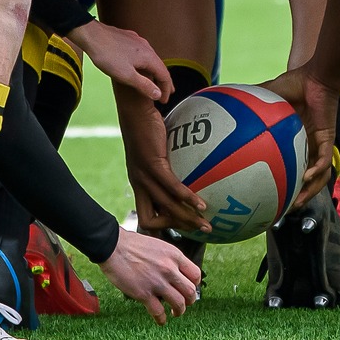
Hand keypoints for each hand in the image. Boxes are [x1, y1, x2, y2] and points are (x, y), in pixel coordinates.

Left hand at [71, 22, 171, 101]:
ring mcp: (137, 41)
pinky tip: (139, 65)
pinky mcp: (129, 39)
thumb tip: (158, 94)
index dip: (167, 89)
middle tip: (166, 92)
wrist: (91, 35)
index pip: (165, 75)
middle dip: (163, 80)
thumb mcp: (126, 76)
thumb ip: (144, 85)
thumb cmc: (107, 55)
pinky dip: (145, 63)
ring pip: (151, 58)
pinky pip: (142, 53)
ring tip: (154, 81)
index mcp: (149, 56)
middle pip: (160, 66)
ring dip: (155, 71)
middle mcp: (146, 47)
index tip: (164, 100)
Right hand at [93, 226, 200, 322]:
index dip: (194, 284)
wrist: (113, 246)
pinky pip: (158, 312)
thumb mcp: (158, 246)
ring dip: (179, 311)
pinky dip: (161, 319)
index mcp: (174, 255)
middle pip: (190, 291)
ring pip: (179, 303)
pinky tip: (161, 320)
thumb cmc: (132, 244)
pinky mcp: (144, 294)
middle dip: (189, 300)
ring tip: (175, 313)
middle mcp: (169, 269)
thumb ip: (168, 259)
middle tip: (185, 303)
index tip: (188, 288)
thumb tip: (175, 271)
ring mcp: (157, 282)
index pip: (195, 274)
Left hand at [118, 93, 208, 233]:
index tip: (180, 227)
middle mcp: (139, 184)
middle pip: (152, 221)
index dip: (161, 228)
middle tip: (199, 230)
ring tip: (205, 223)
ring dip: (186, 218)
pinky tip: (202, 203)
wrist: (135, 109)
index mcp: (138, 184)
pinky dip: (188, 198)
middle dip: (176, 230)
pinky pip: (172, 187)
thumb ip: (167, 163)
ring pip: (166, 207)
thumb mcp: (155, 150)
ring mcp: (144, 176)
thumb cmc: (147, 125)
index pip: (145, 218)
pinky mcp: (153, 165)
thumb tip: (188, 165)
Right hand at [262, 67, 338, 206]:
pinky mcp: (328, 138)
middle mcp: (308, 147)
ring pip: (318, 176)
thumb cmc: (295, 83)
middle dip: (296, 197)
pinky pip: (323, 161)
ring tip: (295, 204)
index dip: (282, 184)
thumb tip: (223, 100)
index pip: (289, 168)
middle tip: (281, 211)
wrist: (315, 76)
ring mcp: (320, 144)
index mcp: (295, 141)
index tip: (266, 194)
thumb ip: (248, 103)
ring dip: (309, 192)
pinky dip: (316, 172)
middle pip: (306, 180)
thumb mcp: (266, 97)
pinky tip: (304, 179)